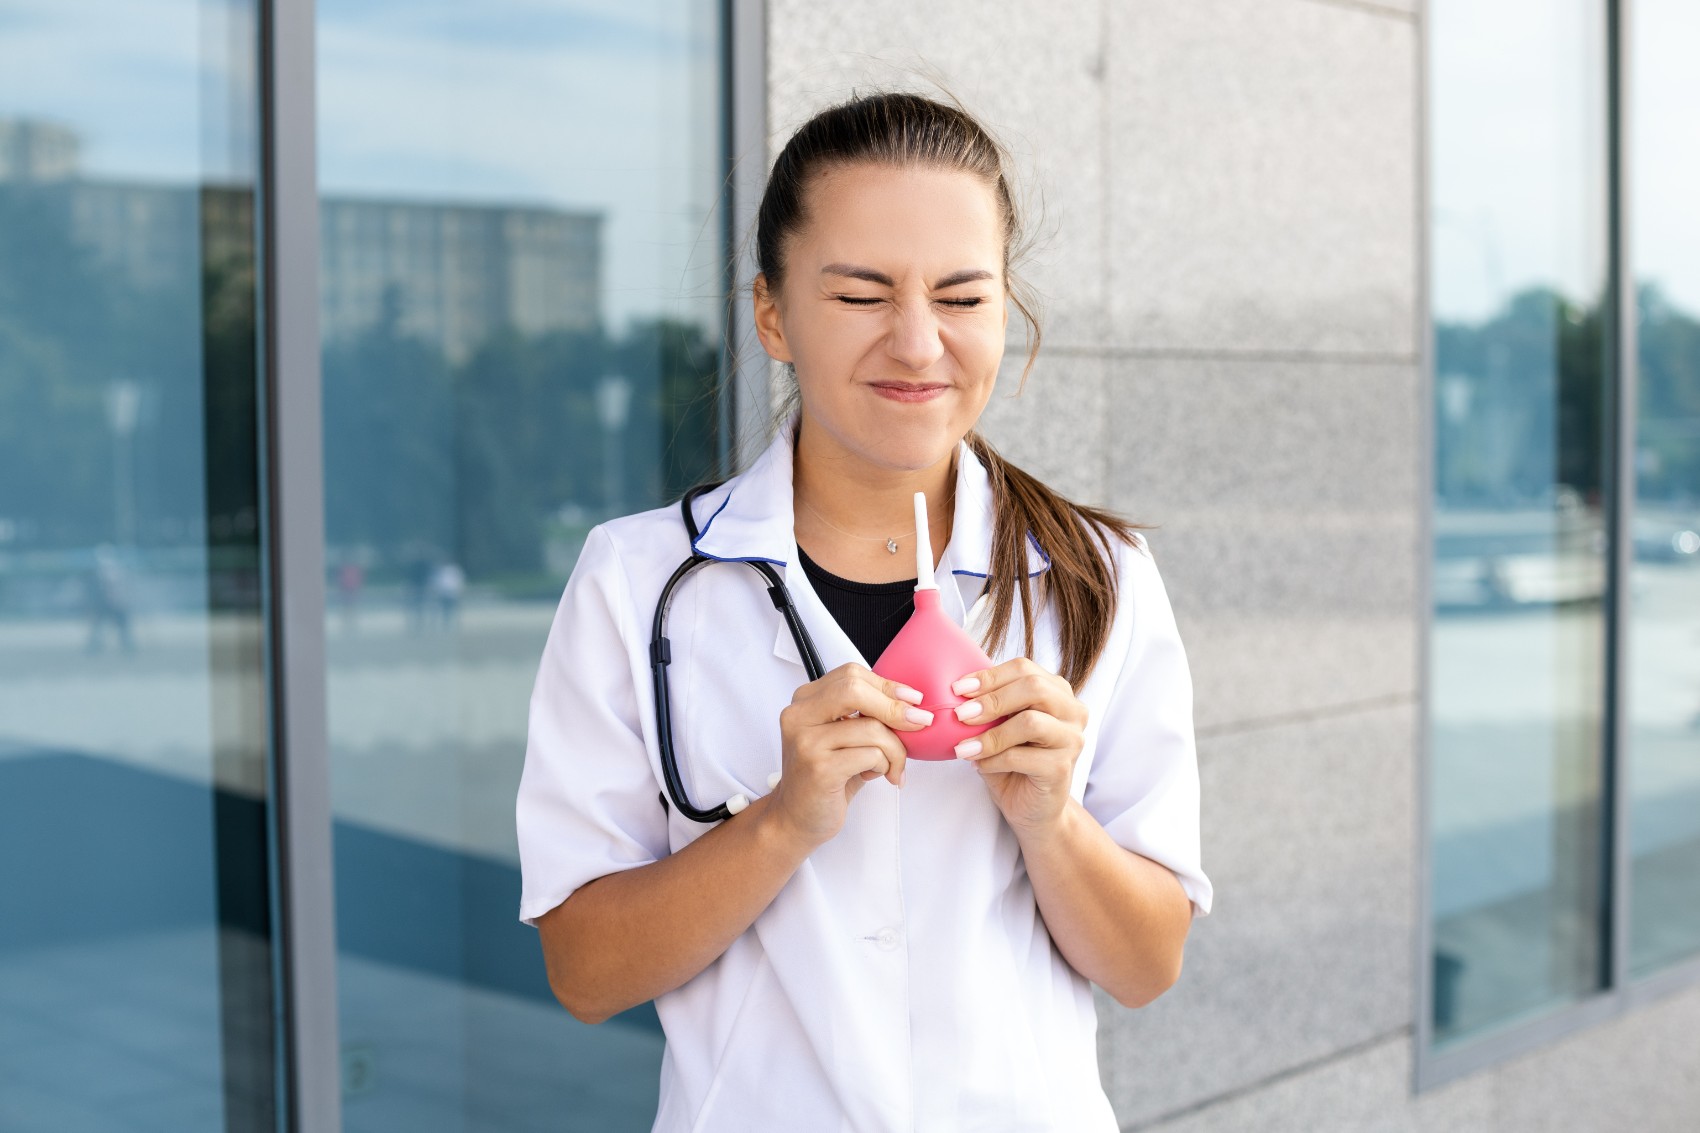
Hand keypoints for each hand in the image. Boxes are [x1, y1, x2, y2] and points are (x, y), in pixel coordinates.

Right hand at [768, 663, 930, 850]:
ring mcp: (806, 741)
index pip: (851, 675)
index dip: (887, 685)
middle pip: (856, 690)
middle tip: (919, 723)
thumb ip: (866, 714)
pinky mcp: (819, 768)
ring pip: (872, 728)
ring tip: (892, 767)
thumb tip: (910, 702)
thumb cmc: (826, 776)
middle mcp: (800, 716)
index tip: (912, 700)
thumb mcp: (844, 737)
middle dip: (895, 708)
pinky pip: (871, 755)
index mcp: (805, 700)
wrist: (797, 818)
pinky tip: (878, 776)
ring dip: (895, 750)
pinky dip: (885, 766)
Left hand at [949, 658, 1087, 833]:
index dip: (990, 676)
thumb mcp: (1000, 726)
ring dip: (991, 734)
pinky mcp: (1062, 768)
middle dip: (992, 699)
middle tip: (960, 714)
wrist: (1032, 808)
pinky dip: (993, 760)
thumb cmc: (1013, 762)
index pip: (1024, 669)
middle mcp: (1072, 711)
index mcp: (1057, 692)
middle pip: (1034, 688)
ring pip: (1031, 722)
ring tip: (963, 746)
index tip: (958, 688)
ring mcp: (1072, 739)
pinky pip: (1021, 757)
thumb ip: (991, 705)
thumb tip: (958, 690)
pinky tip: (978, 765)